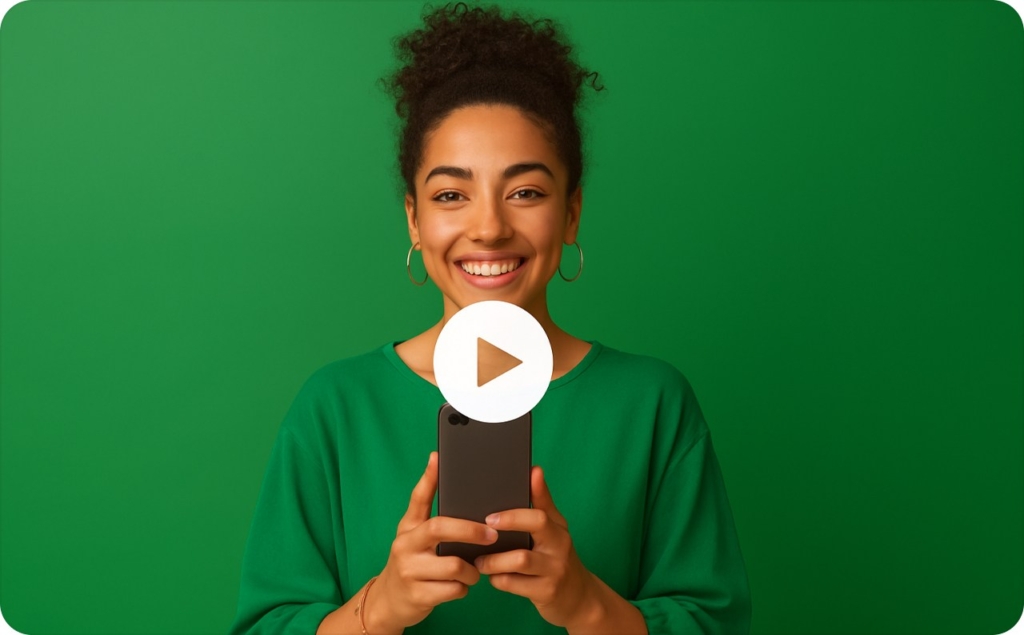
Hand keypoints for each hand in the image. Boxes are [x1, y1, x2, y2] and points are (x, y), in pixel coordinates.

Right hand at [369, 452, 498, 632]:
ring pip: (454, 565)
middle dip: (471, 530)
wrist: (389, 602)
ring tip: (474, 569)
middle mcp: (405, 546)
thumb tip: (436, 460)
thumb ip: (425, 502)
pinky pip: (454, 589)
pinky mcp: (419, 597)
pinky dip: (463, 588)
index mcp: (408, 528)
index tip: (439, 459)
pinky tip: (461, 586)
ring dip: (472, 569)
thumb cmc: (411, 561)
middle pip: (440, 528)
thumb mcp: (412, 533)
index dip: (429, 478)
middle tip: (492, 535)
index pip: (418, 499)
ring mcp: (410, 572)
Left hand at [473, 466, 598, 629]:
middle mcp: (559, 547)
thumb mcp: (555, 530)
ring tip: (480, 561)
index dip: (515, 512)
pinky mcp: (546, 593)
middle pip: (535, 527)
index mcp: (558, 529)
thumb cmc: (558, 558)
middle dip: (505, 526)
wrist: (578, 598)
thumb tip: (535, 470)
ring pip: (520, 560)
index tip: (491, 516)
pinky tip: (492, 577)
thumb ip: (543, 502)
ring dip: (494, 560)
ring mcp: (554, 571)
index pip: (540, 513)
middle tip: (482, 531)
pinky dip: (498, 580)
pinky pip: (514, 584)